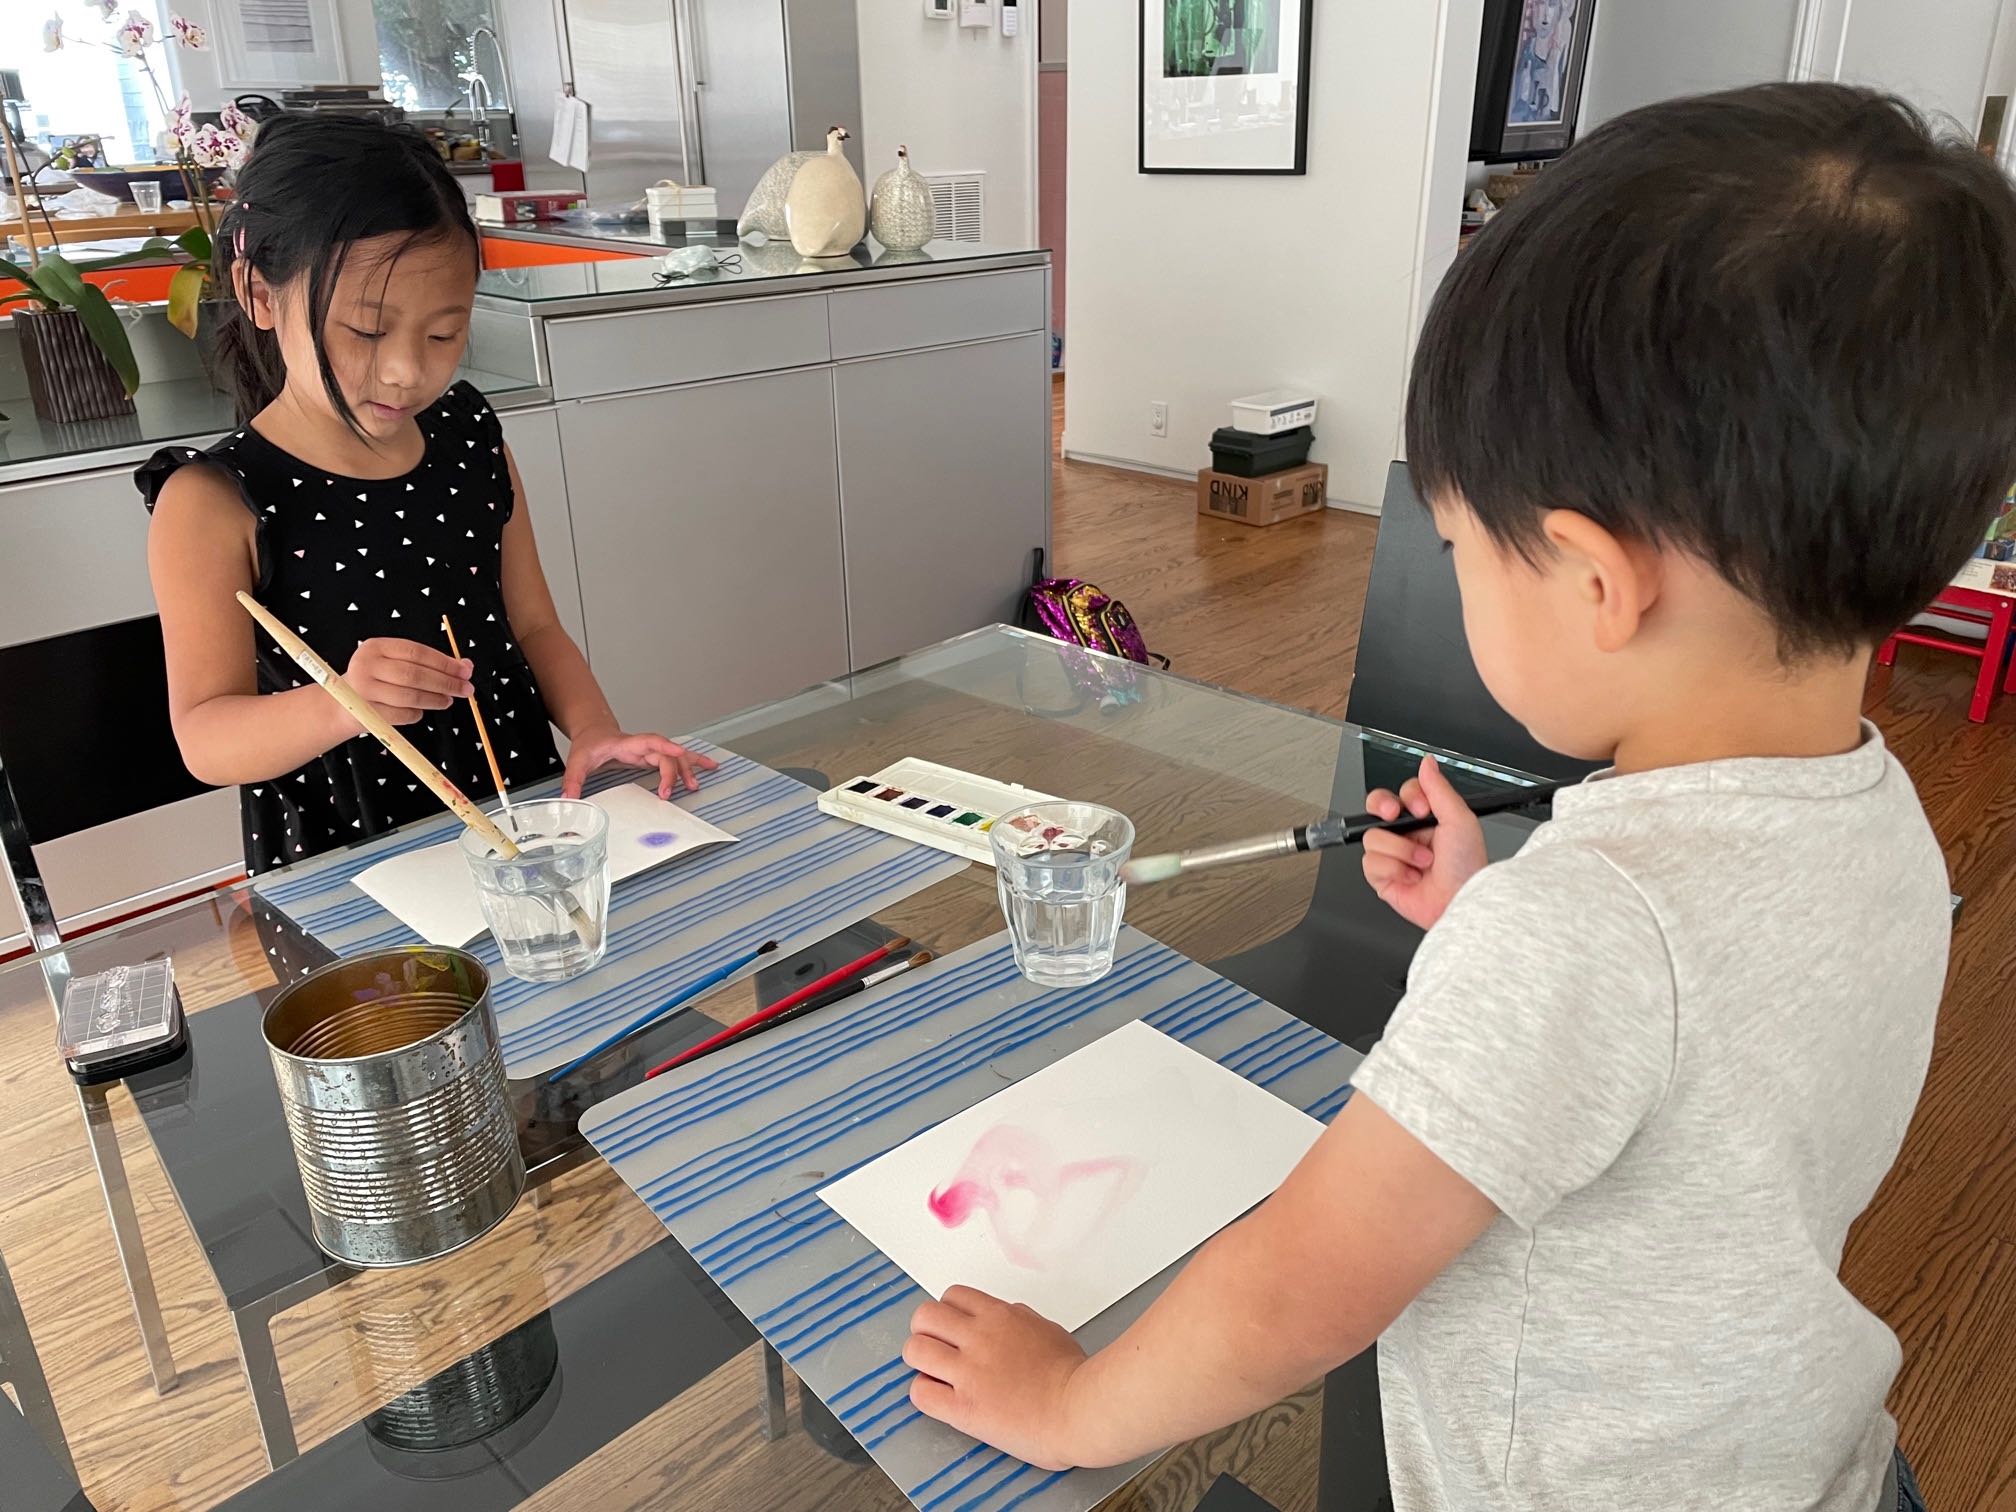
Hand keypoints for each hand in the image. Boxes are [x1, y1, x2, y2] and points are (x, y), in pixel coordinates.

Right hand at [341, 638, 472, 726]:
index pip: (417, 652)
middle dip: (445, 683)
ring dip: (434, 699)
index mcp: (375, 646)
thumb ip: (429, 663)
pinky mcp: (365, 713)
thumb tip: (465, 666)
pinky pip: (401, 715)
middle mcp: (366, 665)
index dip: (445, 662)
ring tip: (447, 701)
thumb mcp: (397, 663)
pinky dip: (416, 714)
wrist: (342, 705)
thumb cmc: (377, 681)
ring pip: (409, 696)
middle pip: (414, 674)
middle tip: (465, 689)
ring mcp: (362, 690)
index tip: (465, 671)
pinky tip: (421, 711)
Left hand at [561, 724, 718, 799]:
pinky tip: (708, 767)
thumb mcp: (577, 761)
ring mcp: (650, 750)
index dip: (665, 746)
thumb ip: (573, 781)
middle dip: (673, 771)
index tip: (678, 752)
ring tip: (697, 783)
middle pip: (666, 754)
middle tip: (670, 793)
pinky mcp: (653, 756)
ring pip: (676, 755)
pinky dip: (693, 762)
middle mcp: (642, 745)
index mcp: (626, 743)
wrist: (594, 731)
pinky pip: (676, 758)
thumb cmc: (590, 744)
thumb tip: (568, 800)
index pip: (649, 741)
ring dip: (689, 767)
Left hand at [905, 1287, 1088, 1470]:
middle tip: (937, 1348)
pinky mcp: (964, 1408)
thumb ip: (1019, 1320)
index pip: (951, 1297)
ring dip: (921, 1361)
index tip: (952, 1329)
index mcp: (999, 1316)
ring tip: (935, 1374)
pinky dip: (925, 1394)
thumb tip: (1007, 1317)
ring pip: (915, 1351)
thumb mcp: (1047, 1330)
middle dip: (926, 1331)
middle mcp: (978, 1338)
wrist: (1080, 1410)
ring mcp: (968, 1373)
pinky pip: (921, 1393)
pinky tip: (940, 1399)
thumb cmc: (1073, 1374)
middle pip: (924, 1317)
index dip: (947, 1313)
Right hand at [1360, 755, 1487, 929]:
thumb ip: (1439, 788)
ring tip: (1422, 863)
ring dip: (1402, 851)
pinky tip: (1411, 877)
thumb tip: (1428, 762)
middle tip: (1395, 817)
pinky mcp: (1382, 877)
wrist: (1459, 902)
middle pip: (1376, 807)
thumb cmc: (1467, 867)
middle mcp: (1408, 835)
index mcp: (1427, 818)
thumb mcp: (1459, 820)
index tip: (1420, 808)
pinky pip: (1370, 862)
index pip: (1401, 793)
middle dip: (1382, 806)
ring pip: (1373, 837)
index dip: (1406, 797)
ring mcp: (1393, 855)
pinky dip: (1394, 870)